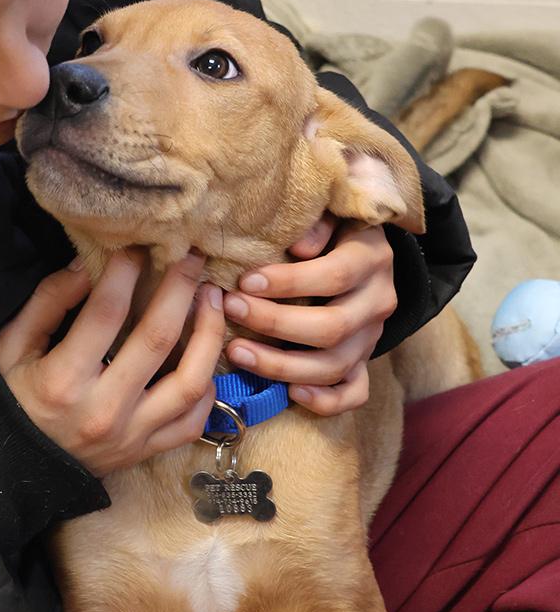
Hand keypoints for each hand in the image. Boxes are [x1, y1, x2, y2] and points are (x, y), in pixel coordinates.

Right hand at [0, 250, 224, 475]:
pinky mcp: (145, 452)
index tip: (139, 245)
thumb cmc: (9, 400)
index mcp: (63, 381)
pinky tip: (206, 359)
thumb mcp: (11, 347)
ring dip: (209, 335)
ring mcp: (131, 435)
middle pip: (158, 340)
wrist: (12, 471)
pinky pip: (193, 421)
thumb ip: (49, 303)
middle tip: (193, 257)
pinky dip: (207, 389)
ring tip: (213, 300)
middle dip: (181, 289)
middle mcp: (103, 410)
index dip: (125, 272)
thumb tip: (89, 264)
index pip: (105, 314)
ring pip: (190, 382)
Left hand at [222, 218, 395, 416]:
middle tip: (232, 310)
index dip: (289, 282)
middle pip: (332, 327)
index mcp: (371, 259)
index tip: (244, 281)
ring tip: (236, 352)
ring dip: (283, 365)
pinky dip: (326, 400)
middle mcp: (378, 302)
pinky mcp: (364, 363)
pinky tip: (291, 394)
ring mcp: (372, 338)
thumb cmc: (330, 226)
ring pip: (335, 365)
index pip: (334, 276)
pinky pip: (354, 393)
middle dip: (275, 323)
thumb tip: (299, 246)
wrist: (360, 251)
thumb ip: (316, 222)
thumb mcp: (329, 210)